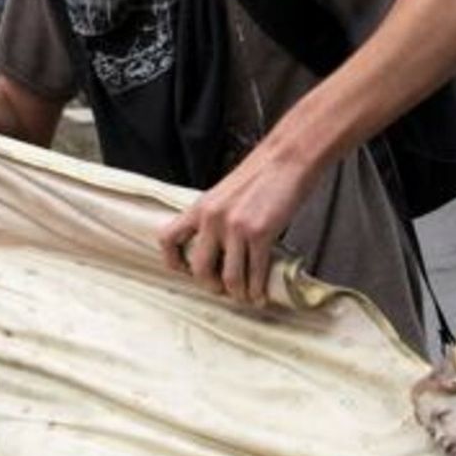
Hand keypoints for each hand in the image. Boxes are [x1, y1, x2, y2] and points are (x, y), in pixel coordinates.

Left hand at [156, 143, 318, 307]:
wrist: (287, 158)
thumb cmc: (261, 175)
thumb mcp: (225, 194)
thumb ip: (216, 218)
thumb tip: (218, 249)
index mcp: (200, 207)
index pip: (168, 238)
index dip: (173, 262)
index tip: (186, 272)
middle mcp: (212, 219)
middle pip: (200, 268)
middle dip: (211, 286)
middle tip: (222, 289)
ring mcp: (235, 227)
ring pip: (229, 278)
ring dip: (237, 293)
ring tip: (245, 296)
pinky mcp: (261, 233)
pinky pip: (254, 273)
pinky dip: (258, 290)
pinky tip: (261, 295)